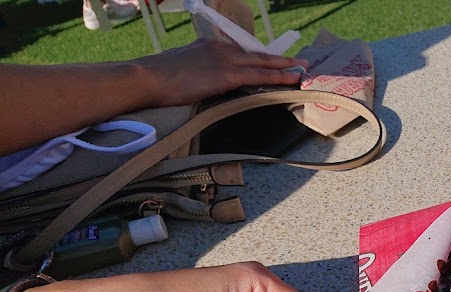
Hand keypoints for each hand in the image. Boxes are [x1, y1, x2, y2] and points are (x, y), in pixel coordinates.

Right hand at [136, 38, 307, 107]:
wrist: (146, 78)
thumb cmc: (158, 79)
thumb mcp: (183, 68)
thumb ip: (200, 72)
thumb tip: (207, 83)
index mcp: (210, 46)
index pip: (243, 52)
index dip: (262, 58)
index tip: (276, 60)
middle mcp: (221, 49)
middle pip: (258, 55)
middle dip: (281, 60)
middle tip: (300, 62)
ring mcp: (225, 60)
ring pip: (263, 64)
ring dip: (285, 68)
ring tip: (303, 71)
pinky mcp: (226, 74)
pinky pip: (259, 77)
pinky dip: (278, 78)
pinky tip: (291, 80)